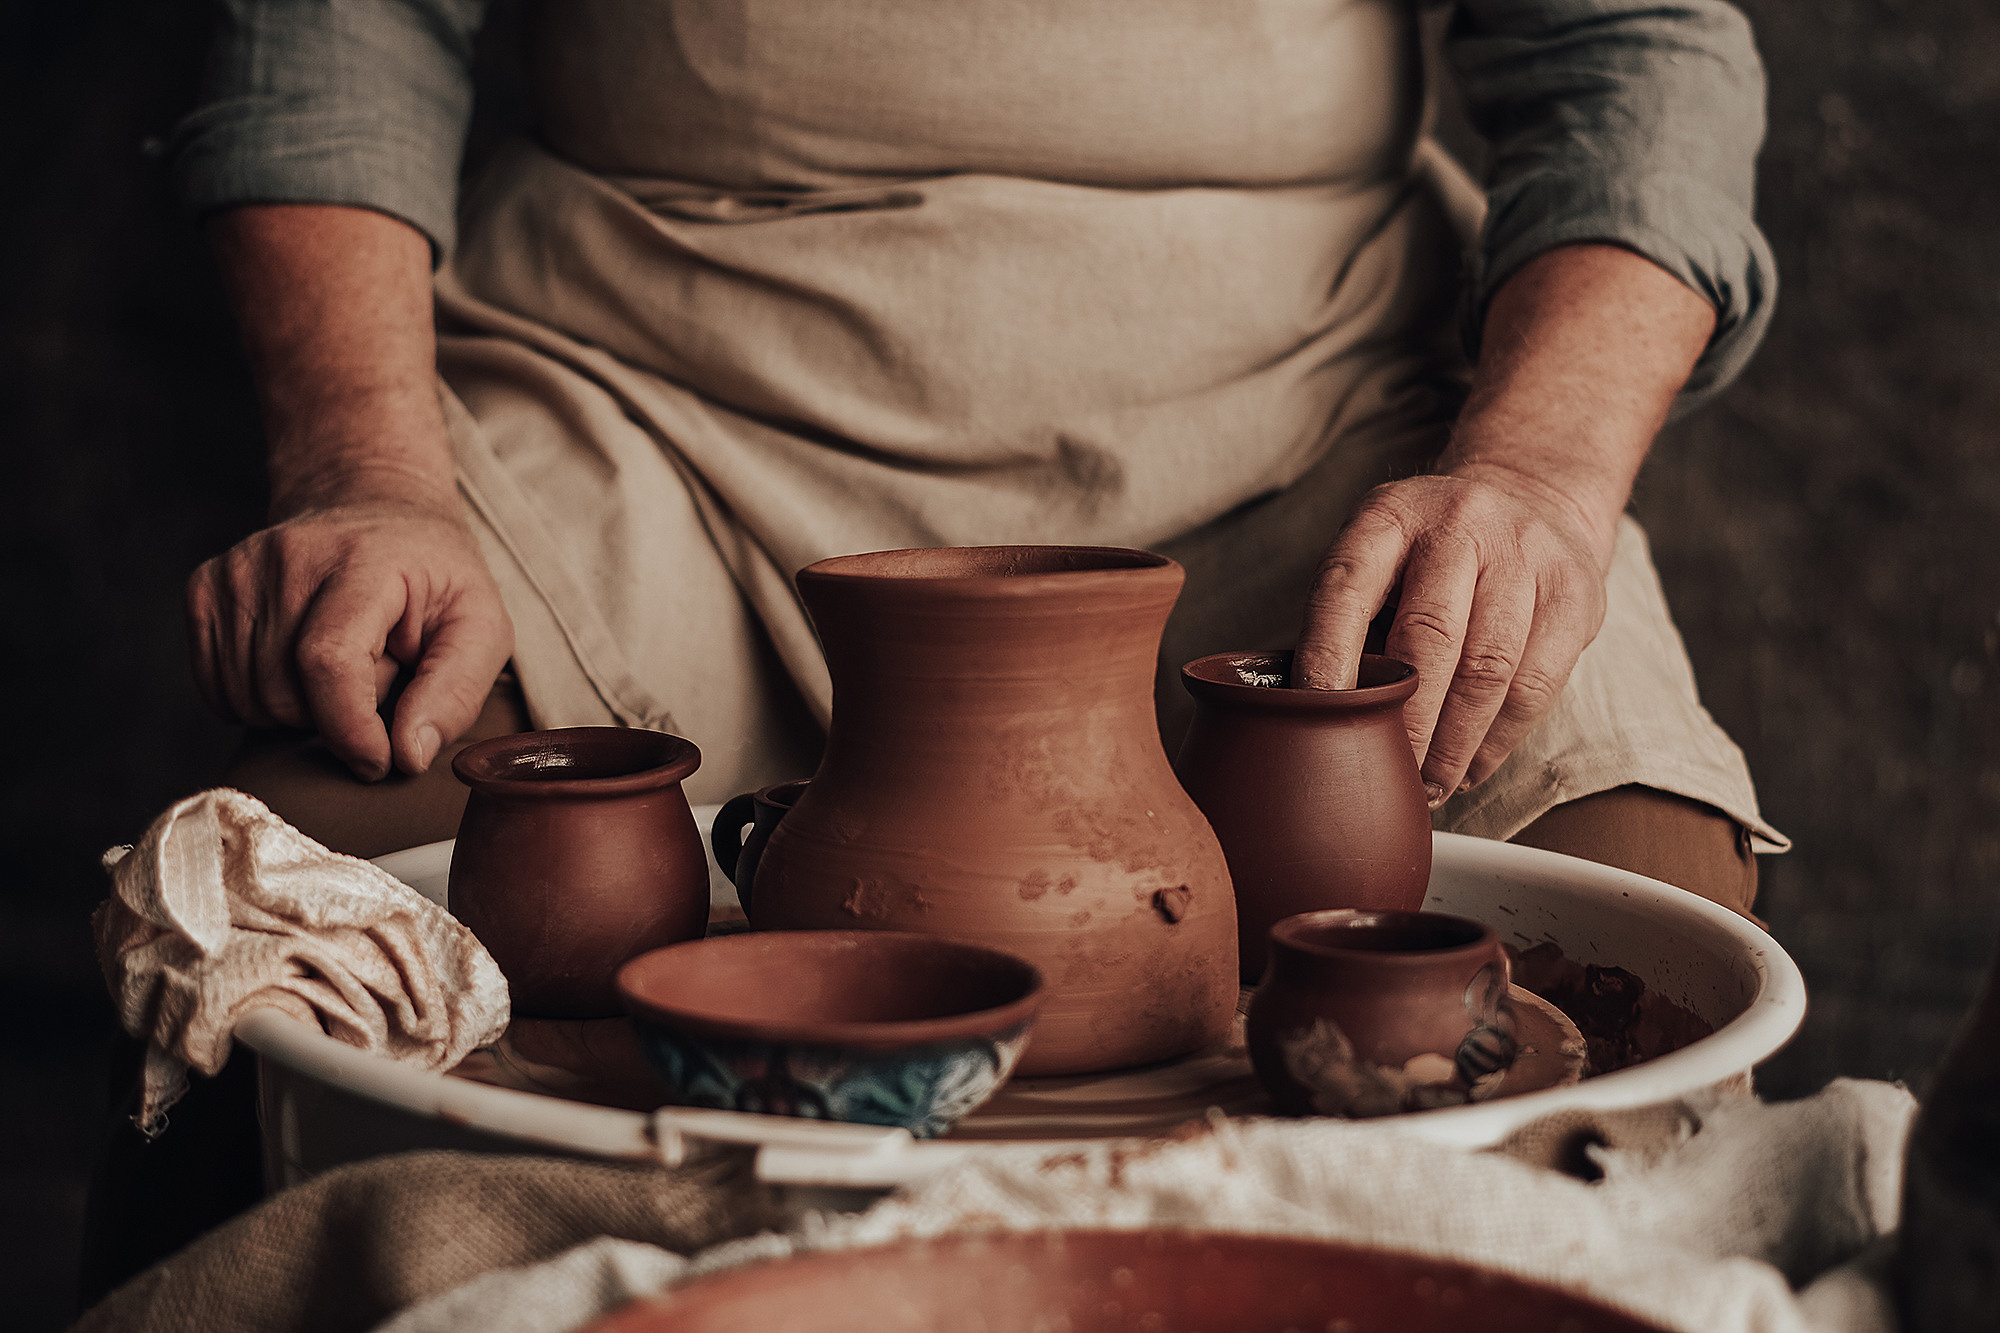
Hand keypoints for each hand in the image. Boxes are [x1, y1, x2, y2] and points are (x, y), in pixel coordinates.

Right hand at [186, 493, 512, 779]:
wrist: (373, 509)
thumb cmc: (433, 578)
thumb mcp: (481, 626)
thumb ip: (456, 692)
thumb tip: (408, 756)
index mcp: (363, 560)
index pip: (329, 662)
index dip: (351, 731)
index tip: (380, 760)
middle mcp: (288, 556)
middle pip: (286, 694)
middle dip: (336, 718)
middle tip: (378, 679)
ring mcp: (237, 570)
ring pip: (249, 701)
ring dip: (301, 711)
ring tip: (344, 667)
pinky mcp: (204, 589)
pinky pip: (219, 691)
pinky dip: (261, 701)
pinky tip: (301, 668)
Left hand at [1293, 243, 1717, 806]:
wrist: (1532, 491)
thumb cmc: (1429, 551)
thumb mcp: (1378, 553)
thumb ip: (1346, 618)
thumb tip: (1303, 713)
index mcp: (1389, 515)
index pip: (1347, 590)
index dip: (1328, 659)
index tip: (1316, 721)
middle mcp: (1459, 526)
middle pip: (1429, 638)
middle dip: (1404, 723)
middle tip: (1384, 777)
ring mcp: (1524, 555)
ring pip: (1489, 669)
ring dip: (1454, 746)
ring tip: (1428, 788)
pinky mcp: (1575, 592)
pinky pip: (1536, 685)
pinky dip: (1499, 740)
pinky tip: (1471, 768)